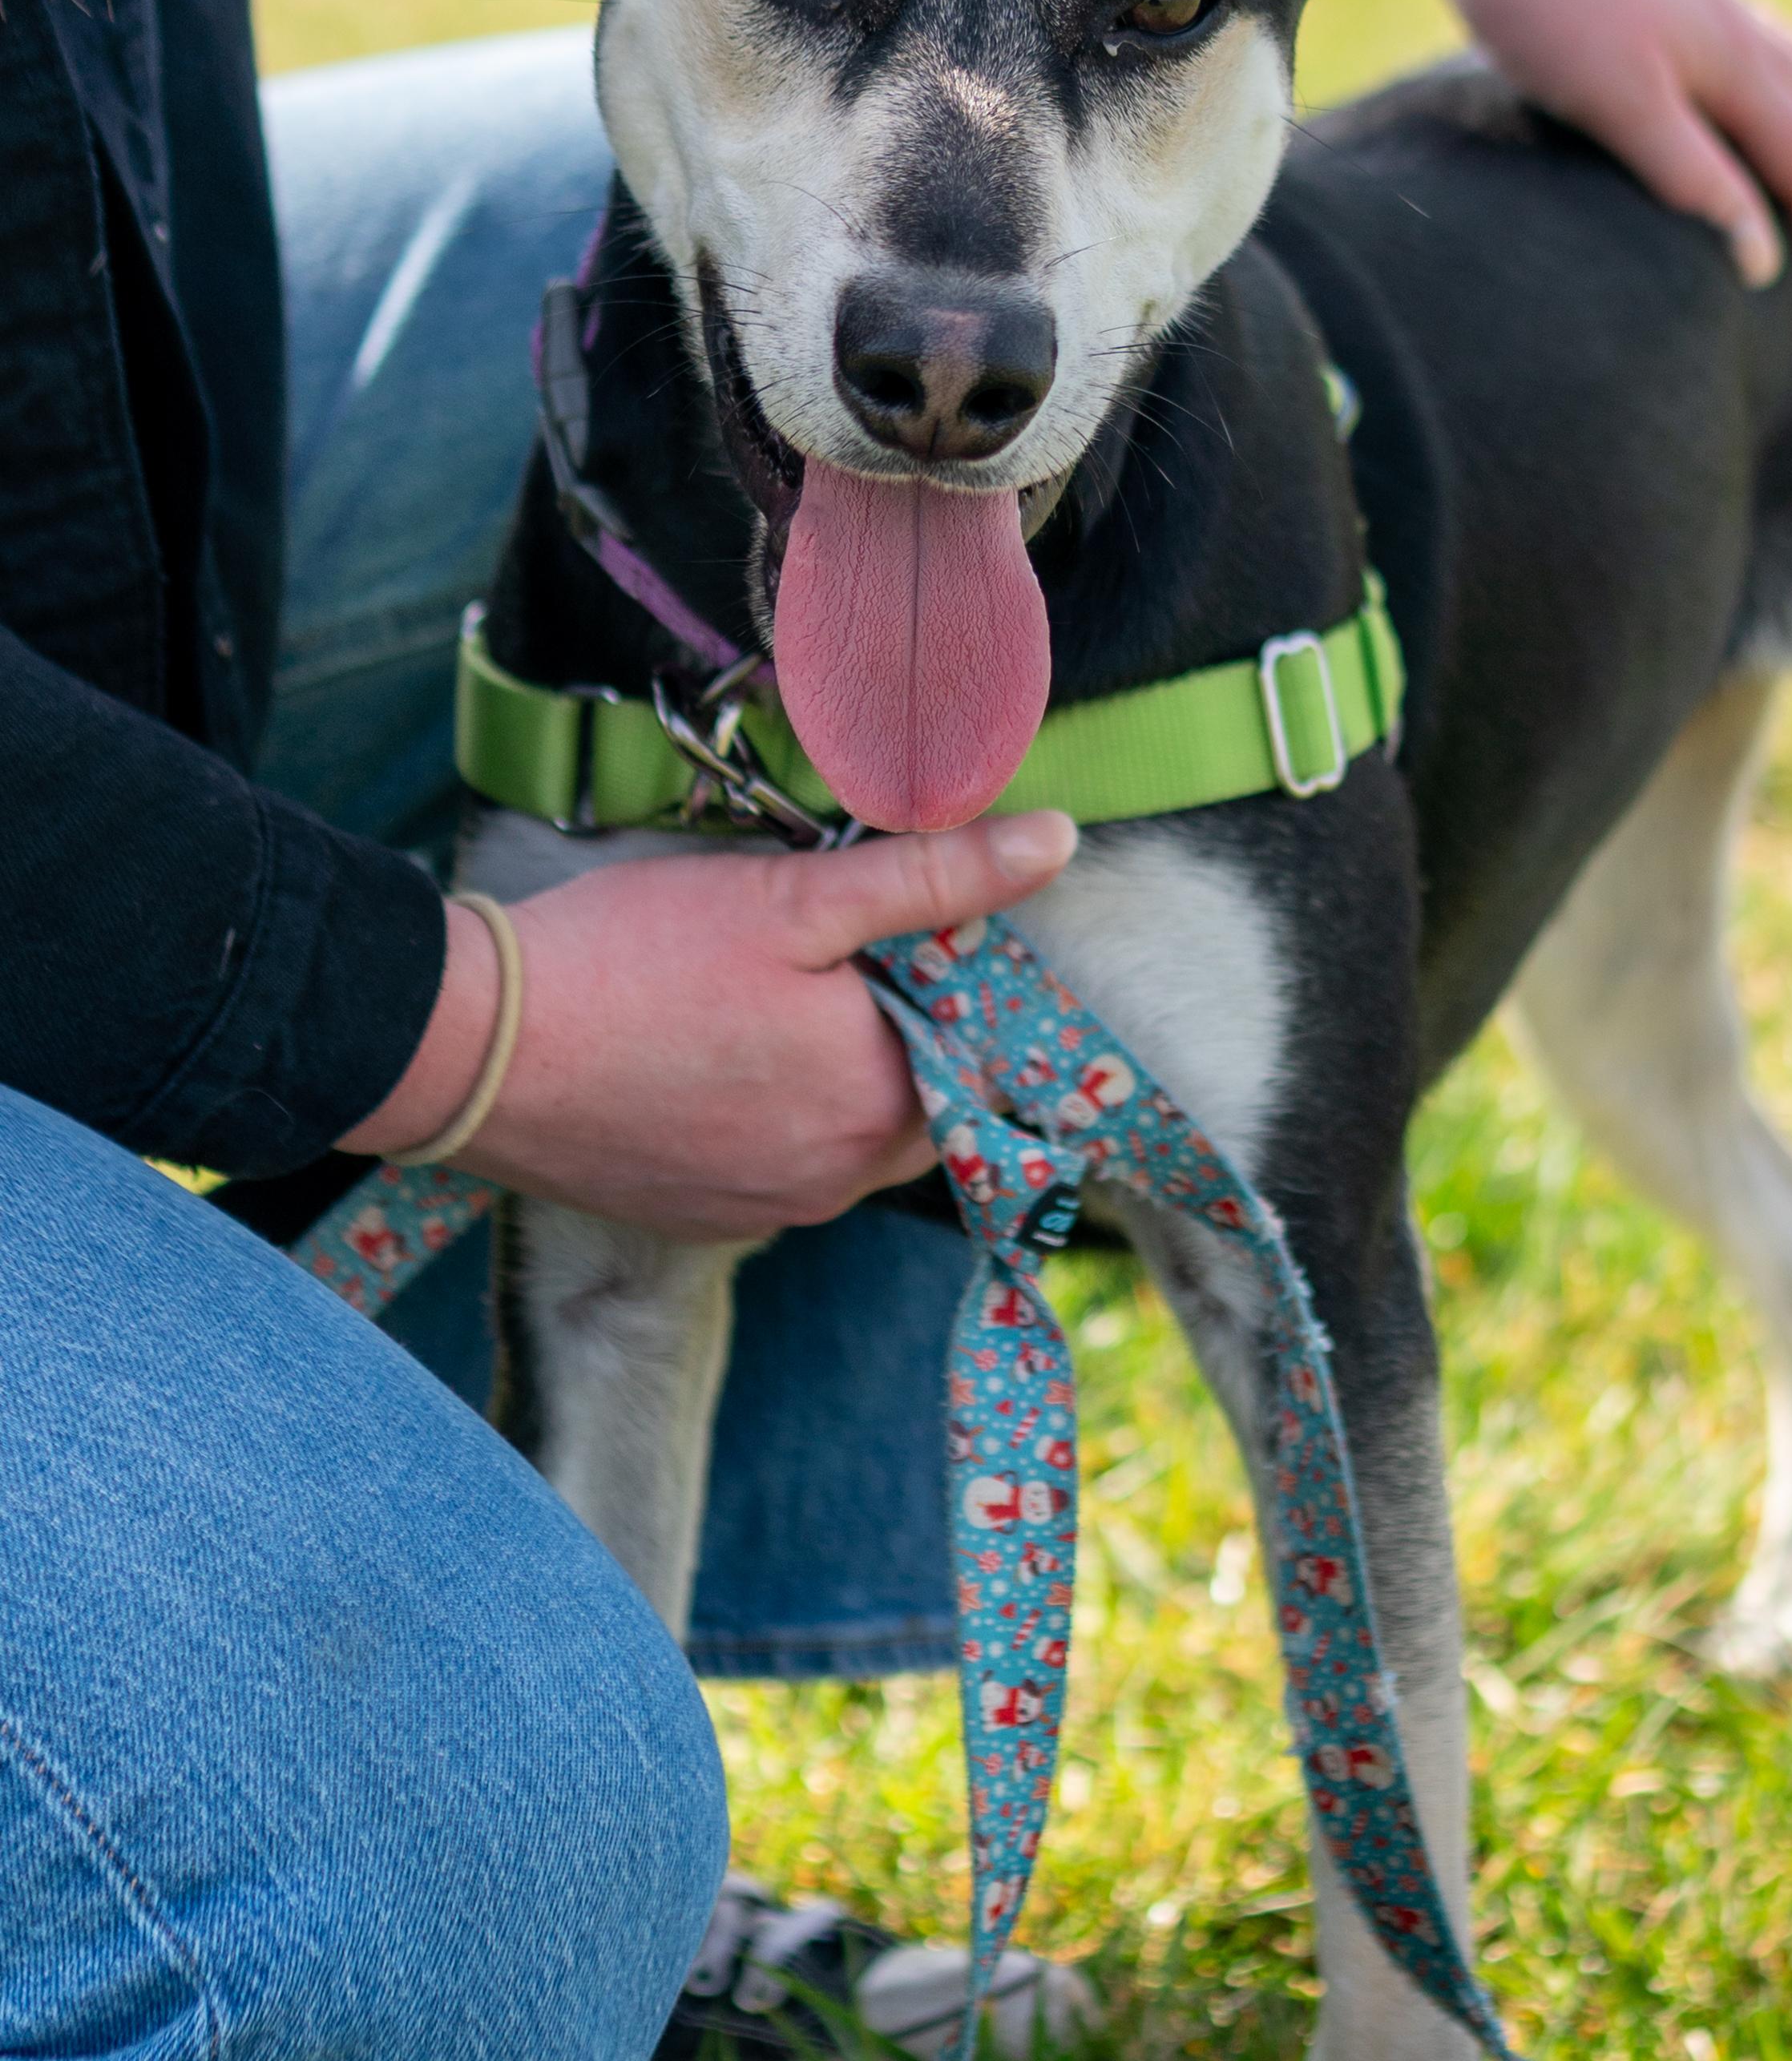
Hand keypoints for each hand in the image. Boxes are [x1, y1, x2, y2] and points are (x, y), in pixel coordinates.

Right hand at [342, 812, 1075, 1241]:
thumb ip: (935, 877)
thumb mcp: (795, 899)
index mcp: (881, 1109)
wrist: (467, 1048)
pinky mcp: (699, 1217)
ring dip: (832, 1070)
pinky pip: (775, 1164)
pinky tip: (711, 1046)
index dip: (959, 985)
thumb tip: (1055, 842)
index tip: (907, 930)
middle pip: (919, 1100)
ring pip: (845, 1133)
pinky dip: (767, 1110)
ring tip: (758, 992)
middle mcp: (836, 1184)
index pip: (983, 1056)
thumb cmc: (631, 962)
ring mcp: (764, 1211)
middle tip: (824, 951)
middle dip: (898, 1027)